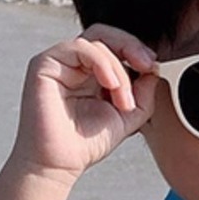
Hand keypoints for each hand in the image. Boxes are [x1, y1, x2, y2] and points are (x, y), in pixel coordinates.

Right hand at [10, 23, 157, 180]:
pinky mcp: (45, 63)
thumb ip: (143, 94)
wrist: (58, 164)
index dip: (136, 50)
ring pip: (96, 42)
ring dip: (118, 68)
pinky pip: (79, 47)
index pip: (114, 46)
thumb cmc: (85, 144)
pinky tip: (111, 85)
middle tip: (147, 65)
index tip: (153, 67)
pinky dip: (102, 62)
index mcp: (90, 72)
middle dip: (131, 46)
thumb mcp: (126, 116)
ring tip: (123, 100)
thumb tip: (154, 70)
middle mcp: (74, 64)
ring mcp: (59, 62)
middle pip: (105, 35)